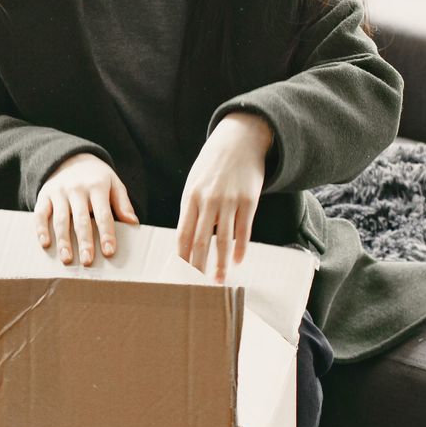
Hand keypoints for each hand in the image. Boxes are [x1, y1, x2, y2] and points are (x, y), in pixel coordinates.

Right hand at [35, 153, 138, 266]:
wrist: (71, 158)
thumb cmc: (96, 177)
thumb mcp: (114, 183)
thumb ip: (122, 203)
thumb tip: (133, 223)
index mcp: (97, 186)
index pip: (103, 213)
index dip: (106, 233)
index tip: (109, 251)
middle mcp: (76, 189)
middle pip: (81, 218)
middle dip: (84, 241)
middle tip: (87, 261)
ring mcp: (58, 192)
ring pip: (60, 219)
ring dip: (63, 240)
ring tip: (67, 259)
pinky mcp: (44, 195)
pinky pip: (40, 213)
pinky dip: (40, 228)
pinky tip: (45, 243)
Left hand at [175, 112, 272, 281]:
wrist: (240, 140)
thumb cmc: (213, 165)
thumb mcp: (195, 182)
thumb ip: (192, 208)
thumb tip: (187, 238)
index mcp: (191, 197)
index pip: (182, 233)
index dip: (180, 256)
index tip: (177, 273)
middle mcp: (208, 201)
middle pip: (200, 240)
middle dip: (197, 266)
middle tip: (194, 287)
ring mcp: (229, 201)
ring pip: (223, 239)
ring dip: (220, 263)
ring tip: (217, 281)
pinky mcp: (249, 200)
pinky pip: (244, 229)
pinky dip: (240, 248)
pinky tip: (237, 260)